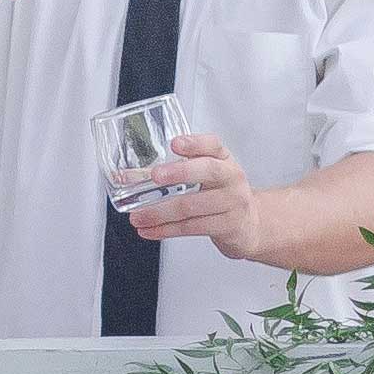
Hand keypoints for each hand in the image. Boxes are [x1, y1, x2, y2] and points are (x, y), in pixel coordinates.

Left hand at [125, 135, 259, 259]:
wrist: (249, 225)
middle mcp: (231, 177)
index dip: (194, 143)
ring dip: (160, 212)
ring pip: (193, 206)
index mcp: (223, 159)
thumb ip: (164, 174)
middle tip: (155, 176)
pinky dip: (167, 230)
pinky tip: (149, 230)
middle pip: (208, 171)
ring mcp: (232, 202)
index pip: (213, 145)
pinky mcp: (227, 226)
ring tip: (137, 216)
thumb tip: (124, 177)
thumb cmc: (219, 195)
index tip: (175, 143)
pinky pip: (192, 227)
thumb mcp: (200, 178)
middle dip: (179, 172)